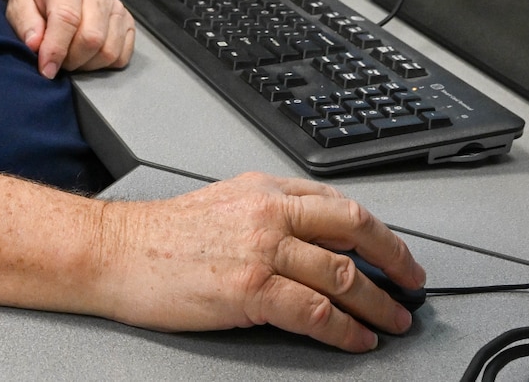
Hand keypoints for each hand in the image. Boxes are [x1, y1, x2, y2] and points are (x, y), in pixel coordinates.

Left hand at [6, 0, 135, 77]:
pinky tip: (89, 56)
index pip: (67, 18)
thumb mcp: (18, 4)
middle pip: (92, 38)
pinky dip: (105, 64)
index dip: (56, 48)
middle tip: (57, 60)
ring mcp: (115, 6)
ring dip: (87, 64)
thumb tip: (36, 45)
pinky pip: (122, 55)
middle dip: (71, 60)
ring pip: (109, 50)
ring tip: (71, 57)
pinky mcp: (127, 21)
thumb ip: (25, 24)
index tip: (46, 69)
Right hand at [94, 172, 422, 350]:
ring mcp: (260, 249)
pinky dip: (345, 329)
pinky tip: (357, 339)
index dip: (379, 232)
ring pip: (341, 275)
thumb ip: (270, 215)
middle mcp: (269, 212)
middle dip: (394, 261)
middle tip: (413, 285)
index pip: (340, 204)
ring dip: (378, 303)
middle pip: (354, 230)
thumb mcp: (224, 204)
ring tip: (393, 322)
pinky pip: (315, 312)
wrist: (115, 252)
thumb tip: (315, 243)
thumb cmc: (160, 236)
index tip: (396, 253)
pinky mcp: (249, 288)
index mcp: (265, 189)